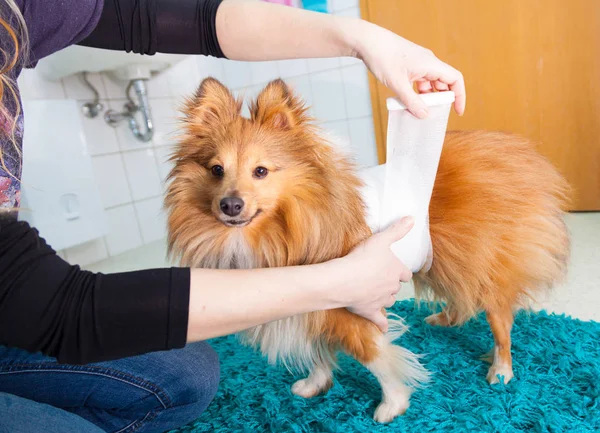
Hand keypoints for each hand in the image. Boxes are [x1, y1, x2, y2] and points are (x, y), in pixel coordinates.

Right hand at [331, 217, 414, 331]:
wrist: (345, 279)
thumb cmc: (362, 257)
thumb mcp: (380, 239)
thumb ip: (397, 230)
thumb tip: (413, 219)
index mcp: (396, 271)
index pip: (405, 273)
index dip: (400, 271)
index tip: (396, 270)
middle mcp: (392, 287)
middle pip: (396, 288)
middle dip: (390, 285)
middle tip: (379, 280)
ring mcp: (382, 301)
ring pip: (389, 302)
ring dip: (385, 299)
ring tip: (375, 295)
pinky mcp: (370, 312)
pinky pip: (380, 321)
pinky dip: (382, 325)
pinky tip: (383, 329)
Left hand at [343, 19, 465, 118]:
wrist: (368, 42)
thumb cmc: (382, 57)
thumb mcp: (397, 83)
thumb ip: (411, 101)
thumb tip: (425, 115)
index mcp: (431, 64)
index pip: (455, 79)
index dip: (459, 96)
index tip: (457, 111)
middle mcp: (428, 62)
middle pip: (444, 82)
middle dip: (442, 100)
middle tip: (435, 115)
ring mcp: (419, 64)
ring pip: (430, 83)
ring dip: (428, 97)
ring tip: (420, 111)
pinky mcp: (409, 66)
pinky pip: (419, 82)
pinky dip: (417, 93)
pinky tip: (409, 102)